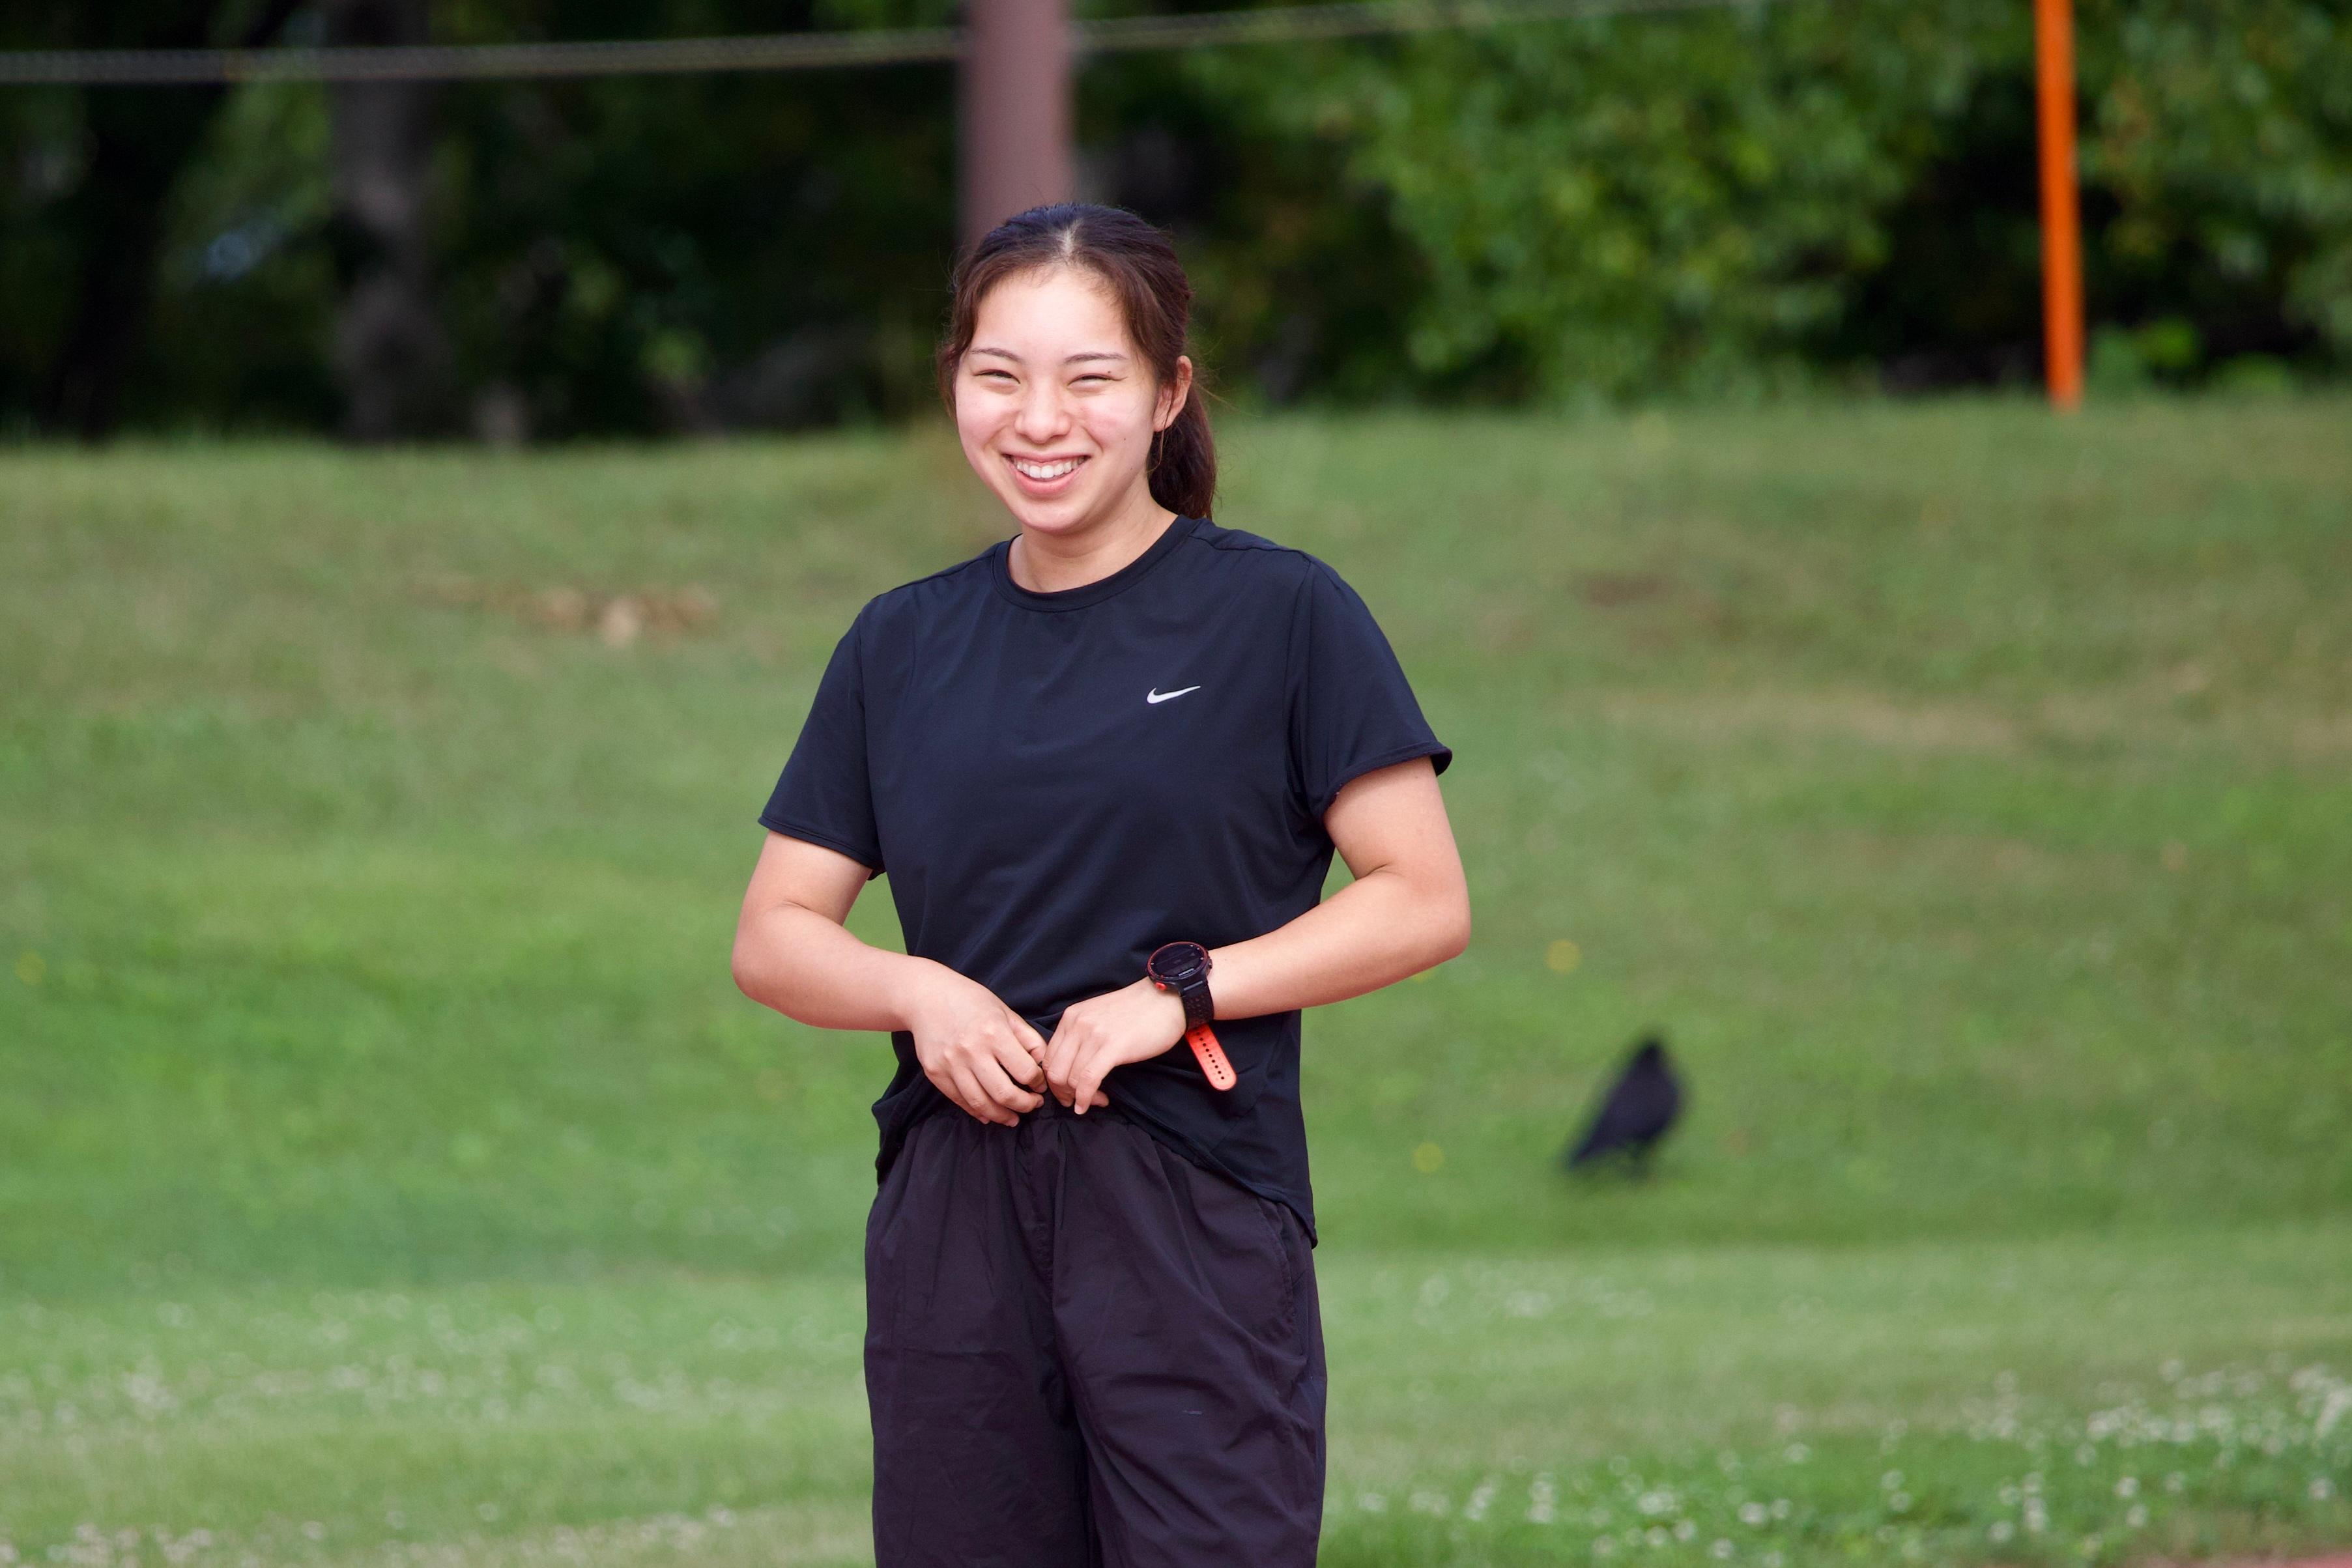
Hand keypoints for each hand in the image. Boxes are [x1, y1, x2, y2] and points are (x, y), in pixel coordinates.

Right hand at [901, 961, 1048, 1126]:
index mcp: (994, 1033)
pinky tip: (989, 1115)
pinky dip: (977, 1112)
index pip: (1025, 1071)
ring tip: (1014, 1117)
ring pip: (981, 1104)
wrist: (926, 997)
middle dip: (1025, 1105)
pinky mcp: (935, 1074)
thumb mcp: (1005, 1012)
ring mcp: (950, 1065)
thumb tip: (1044, 1064)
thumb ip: (1028, 1038)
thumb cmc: (971, 1001)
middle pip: (1004, 1094)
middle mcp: (972, 1051)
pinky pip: (960, 1101)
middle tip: (1033, 1105)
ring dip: (1002, 1116)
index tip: (1039, 1084)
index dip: (1038, 1083)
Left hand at [1044, 978, 1187, 1114]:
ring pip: (1070, 1078)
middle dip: (1062, 1093)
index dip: (1055, 1081)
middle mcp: (1077, 1024)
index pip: (1048, 1057)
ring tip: (1095, 1101)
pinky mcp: (1112, 1047)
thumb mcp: (1097, 1017)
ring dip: (1078, 1098)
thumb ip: (1080, 1036)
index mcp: (1071, 1017)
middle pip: (1054, 1071)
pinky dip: (1085, 1098)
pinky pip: (1088, 1080)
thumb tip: (1071, 1067)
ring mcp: (1094, 1035)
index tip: (1069, 1092)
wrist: (1166, 1000)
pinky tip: (1088, 1105)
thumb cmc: (1136, 1011)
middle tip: (1077, 1102)